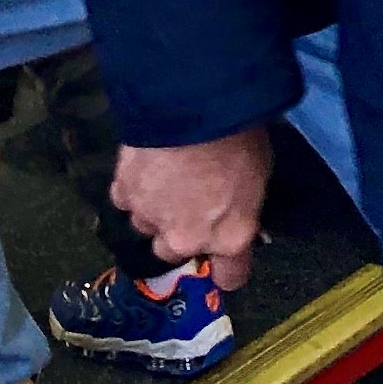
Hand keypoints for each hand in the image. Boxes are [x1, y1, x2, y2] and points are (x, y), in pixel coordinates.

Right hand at [116, 130, 274, 291]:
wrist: (192, 106)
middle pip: (177, 252)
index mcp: (229, 238)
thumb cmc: (241, 134)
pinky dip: (133, 187)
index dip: (229, 267)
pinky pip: (126, 200)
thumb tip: (232, 210)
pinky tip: (143, 165)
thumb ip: (242, 205)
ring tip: (164, 176)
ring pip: (147, 227)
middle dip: (181, 231)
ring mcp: (150, 220)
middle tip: (188, 199)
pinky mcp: (123, 195)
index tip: (225, 257)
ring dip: (155, 209)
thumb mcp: (260, 172)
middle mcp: (186, 240)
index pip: (231, 276)